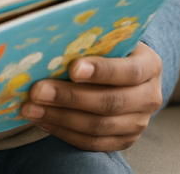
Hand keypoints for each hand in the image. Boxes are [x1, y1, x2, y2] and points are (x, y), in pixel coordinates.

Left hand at [20, 41, 162, 150]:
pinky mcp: (123, 140)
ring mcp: (138, 123)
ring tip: (30, 107)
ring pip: (98, 127)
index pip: (129, 71)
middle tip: (37, 90)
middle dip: (70, 97)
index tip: (73, 69)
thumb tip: (50, 36)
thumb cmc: (108, 46)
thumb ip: (89, 39)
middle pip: (110, 102)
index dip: (101, 71)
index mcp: (150, 65)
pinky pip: (92, 142)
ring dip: (60, 117)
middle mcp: (149, 97)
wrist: (124, 70)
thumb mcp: (107, 37)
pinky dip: (63, 131)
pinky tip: (41, 119)